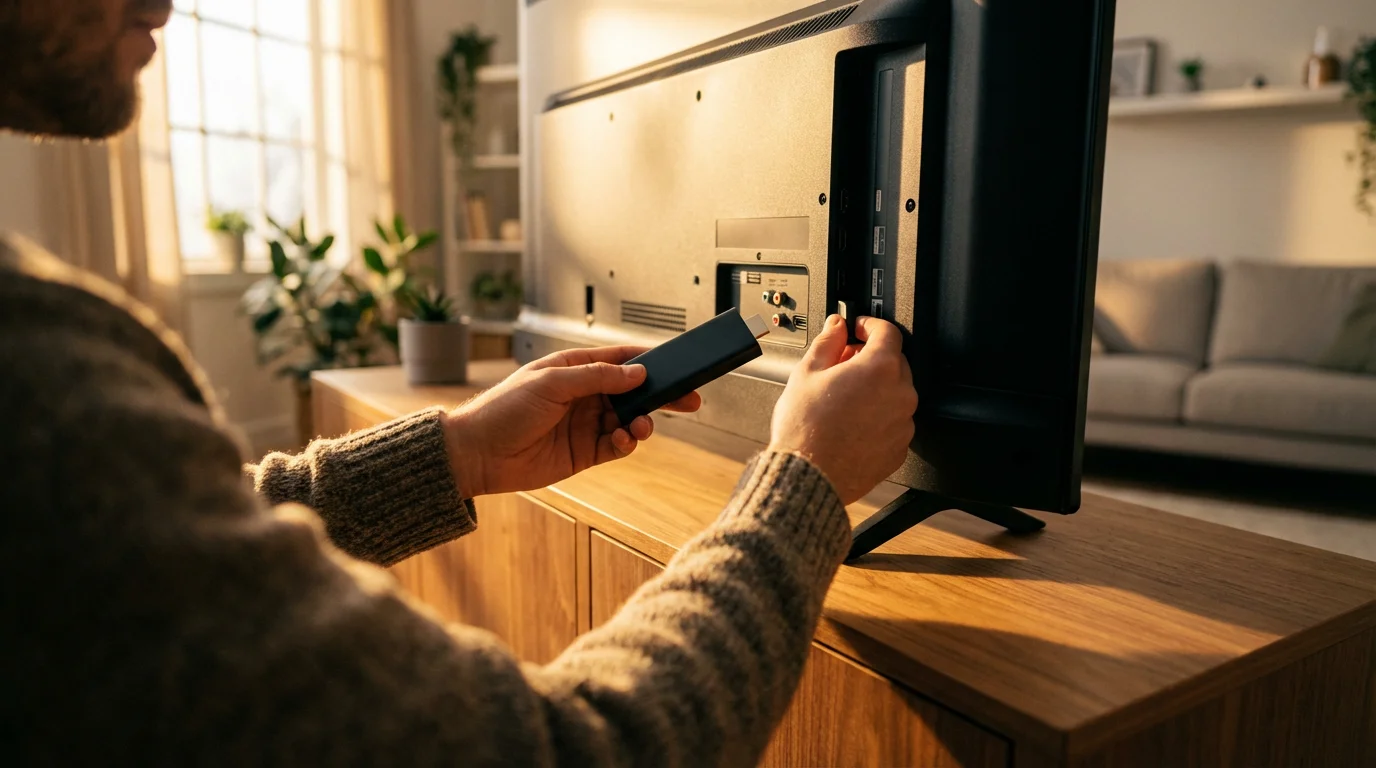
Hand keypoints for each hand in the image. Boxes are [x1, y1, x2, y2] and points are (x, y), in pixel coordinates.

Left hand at [443, 347, 702, 496]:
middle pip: (634, 392)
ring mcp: (586, 424)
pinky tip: (624, 440)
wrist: (477, 453)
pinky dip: (627, 443)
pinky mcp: (584, 453)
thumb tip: (637, 372)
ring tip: (644, 427)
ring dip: (643, 423)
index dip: (649, 361)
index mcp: (575, 368)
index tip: (677, 363)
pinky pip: (617, 446)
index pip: (621, 360)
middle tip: (690, 400)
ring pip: (630, 420)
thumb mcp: (551, 382)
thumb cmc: (504, 408)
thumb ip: (597, 377)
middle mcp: (584, 395)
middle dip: (661, 395)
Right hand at [768, 315, 917, 504]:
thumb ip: (828, 342)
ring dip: (875, 389)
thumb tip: (836, 327)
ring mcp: (903, 424)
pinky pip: (893, 422)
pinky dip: (877, 417)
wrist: (809, 476)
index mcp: (880, 369)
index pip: (887, 332)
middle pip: (894, 362)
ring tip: (843, 399)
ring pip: (894, 394)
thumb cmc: (805, 429)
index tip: (857, 329)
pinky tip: (851, 422)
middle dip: (870, 358)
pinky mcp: (899, 448)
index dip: (869, 325)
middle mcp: (900, 394)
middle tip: (842, 366)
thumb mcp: (807, 373)